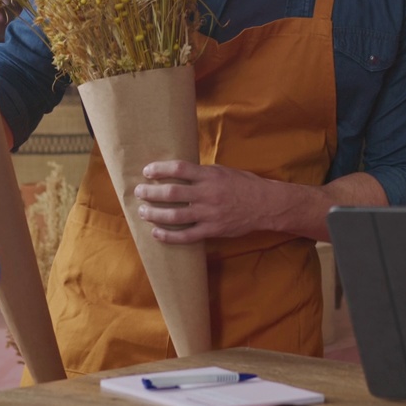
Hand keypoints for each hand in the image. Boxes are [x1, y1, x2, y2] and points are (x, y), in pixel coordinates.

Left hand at [133, 161, 284, 243]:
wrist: (265, 205)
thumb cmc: (244, 185)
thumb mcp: (223, 171)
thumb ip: (202, 173)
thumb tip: (179, 172)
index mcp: (210, 176)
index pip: (179, 169)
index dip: (160, 169)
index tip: (147, 171)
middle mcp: (207, 194)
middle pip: (171, 194)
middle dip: (151, 193)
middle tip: (140, 192)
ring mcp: (209, 214)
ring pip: (174, 216)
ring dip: (154, 214)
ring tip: (143, 212)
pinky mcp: (212, 230)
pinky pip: (186, 236)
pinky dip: (168, 236)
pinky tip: (156, 233)